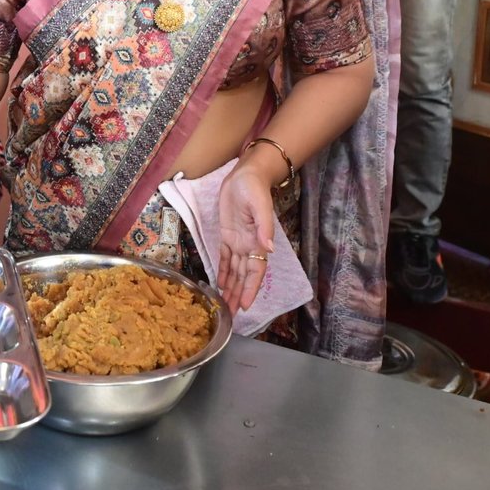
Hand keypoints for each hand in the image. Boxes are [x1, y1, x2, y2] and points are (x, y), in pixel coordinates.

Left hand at [214, 164, 275, 311]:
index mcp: (258, 241)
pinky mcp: (227, 235)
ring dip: (231, 287)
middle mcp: (249, 245)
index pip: (255, 271)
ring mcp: (238, 241)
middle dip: (239, 294)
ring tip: (226, 305)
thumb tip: (269, 249)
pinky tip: (220, 284)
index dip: (251, 288)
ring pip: (235, 270)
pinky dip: (223, 271)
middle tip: (232, 314)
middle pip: (244, 276)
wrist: (245, 175)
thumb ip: (264, 227)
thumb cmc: (255, 189)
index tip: (247, 305)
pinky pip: (225, 258)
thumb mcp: (260, 206)